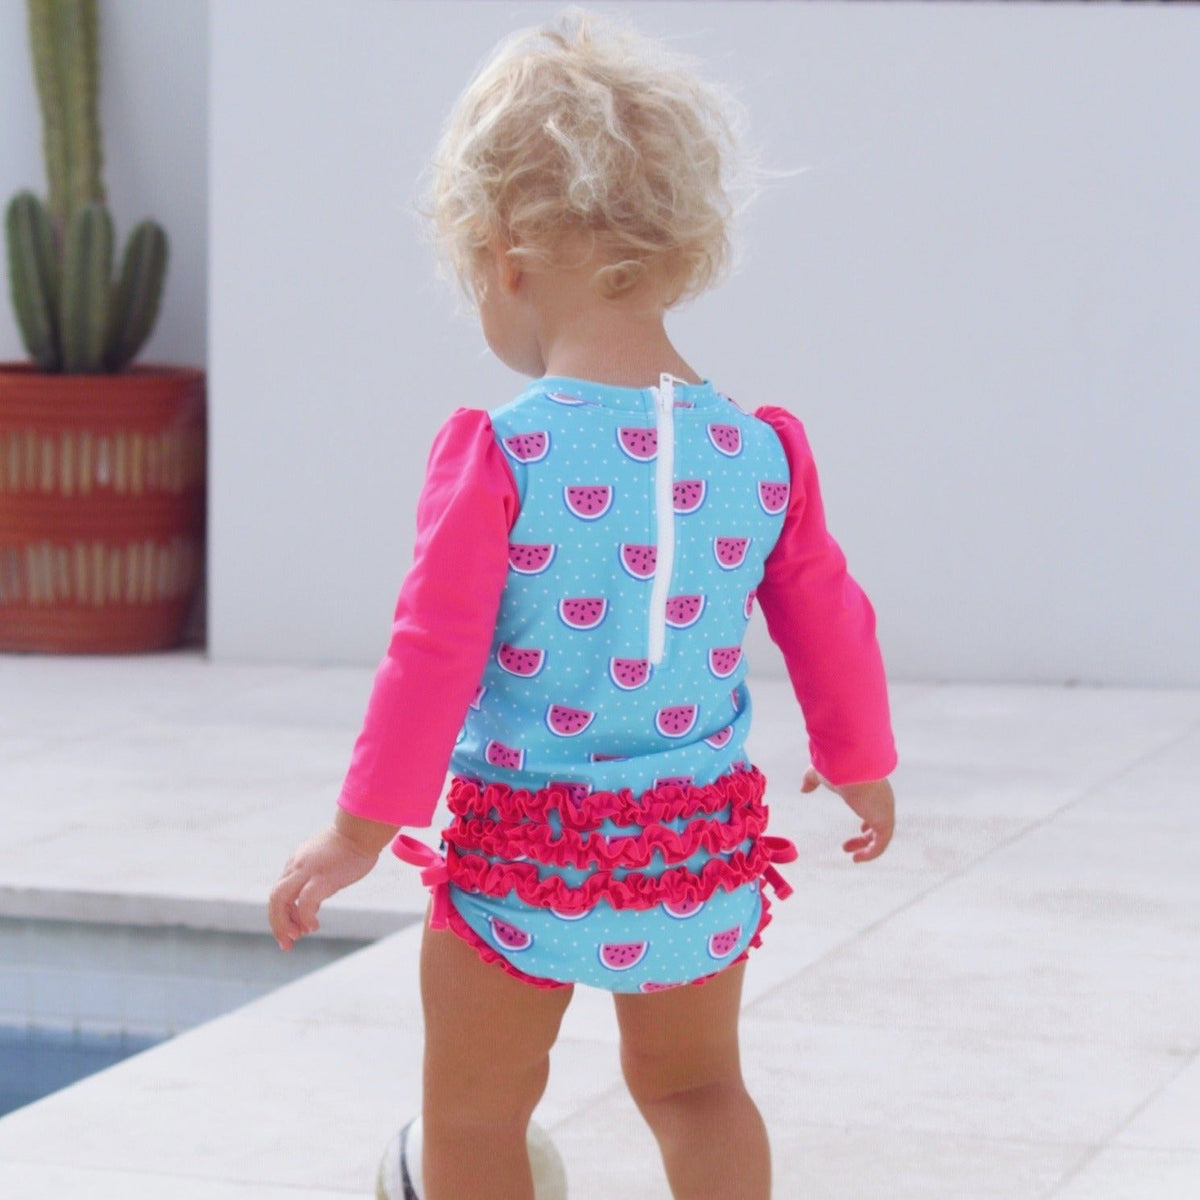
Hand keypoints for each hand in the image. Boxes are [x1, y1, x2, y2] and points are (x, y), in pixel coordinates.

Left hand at [268, 825, 379, 950]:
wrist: (363, 828)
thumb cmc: (352, 843)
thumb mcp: (326, 859)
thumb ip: (316, 877)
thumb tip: (314, 900)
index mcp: (297, 862)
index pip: (281, 892)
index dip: (283, 914)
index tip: (294, 929)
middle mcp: (297, 866)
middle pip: (274, 898)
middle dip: (277, 924)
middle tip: (287, 943)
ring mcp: (307, 871)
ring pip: (280, 900)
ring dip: (283, 923)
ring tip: (295, 938)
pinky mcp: (322, 877)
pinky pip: (304, 903)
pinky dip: (304, 918)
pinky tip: (314, 926)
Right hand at [801, 767, 894, 862]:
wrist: (850, 765)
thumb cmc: (836, 766)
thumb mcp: (820, 774)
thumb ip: (812, 780)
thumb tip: (803, 789)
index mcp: (869, 788)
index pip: (874, 807)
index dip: (869, 819)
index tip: (861, 828)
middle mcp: (880, 800)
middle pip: (879, 823)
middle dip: (866, 837)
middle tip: (846, 846)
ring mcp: (884, 810)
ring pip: (881, 835)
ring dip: (866, 847)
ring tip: (853, 856)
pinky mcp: (885, 820)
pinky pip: (881, 843)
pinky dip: (872, 853)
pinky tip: (858, 858)